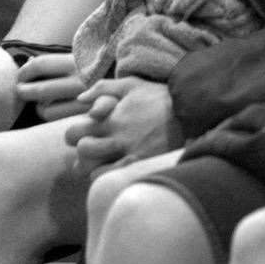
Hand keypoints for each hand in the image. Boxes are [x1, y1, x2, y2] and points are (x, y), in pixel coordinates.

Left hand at [14, 53, 89, 121]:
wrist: (133, 88)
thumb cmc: (95, 72)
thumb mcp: (79, 60)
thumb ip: (55, 61)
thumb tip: (28, 61)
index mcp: (78, 62)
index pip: (40, 65)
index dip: (24, 71)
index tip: (20, 76)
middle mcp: (83, 81)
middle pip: (40, 90)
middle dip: (24, 90)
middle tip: (20, 90)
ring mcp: (85, 102)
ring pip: (45, 109)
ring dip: (39, 106)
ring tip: (43, 102)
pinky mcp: (84, 118)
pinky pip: (56, 121)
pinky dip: (52, 116)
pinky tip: (58, 110)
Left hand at [64, 77, 182, 177]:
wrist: (192, 110)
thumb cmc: (160, 97)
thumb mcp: (131, 85)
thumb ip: (103, 89)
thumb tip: (80, 99)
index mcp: (108, 119)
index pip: (72, 133)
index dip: (74, 136)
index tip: (84, 135)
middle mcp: (114, 138)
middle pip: (81, 153)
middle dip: (81, 154)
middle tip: (92, 152)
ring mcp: (127, 153)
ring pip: (92, 170)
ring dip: (94, 167)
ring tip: (102, 163)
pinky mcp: (141, 164)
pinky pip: (113, 178)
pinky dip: (108, 176)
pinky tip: (116, 170)